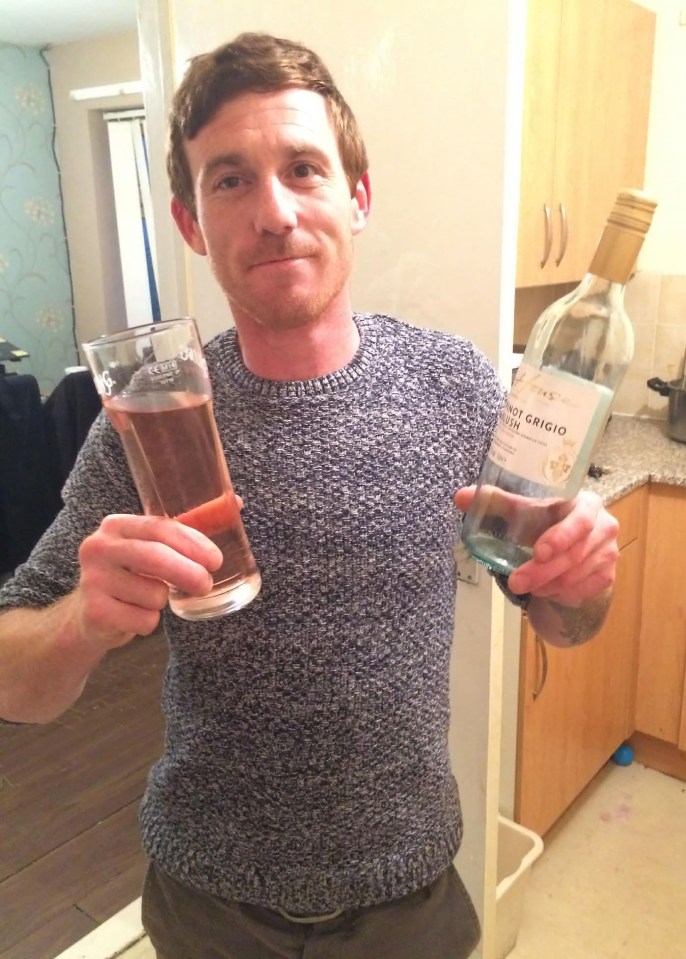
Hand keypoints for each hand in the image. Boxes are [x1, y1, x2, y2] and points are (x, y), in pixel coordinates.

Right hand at [75, 514, 222, 647]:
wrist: (88, 615)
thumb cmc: (129, 575)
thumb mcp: (150, 547)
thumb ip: (187, 528)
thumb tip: (235, 503)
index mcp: (116, 525)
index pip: (160, 527)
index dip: (193, 543)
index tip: (216, 560)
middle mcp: (98, 547)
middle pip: (154, 557)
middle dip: (189, 573)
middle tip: (206, 584)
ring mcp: (92, 580)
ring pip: (153, 593)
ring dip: (163, 602)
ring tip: (147, 599)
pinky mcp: (94, 612)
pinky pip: (143, 620)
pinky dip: (149, 623)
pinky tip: (134, 616)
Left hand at [454, 486, 618, 606]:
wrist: (574, 541)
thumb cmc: (547, 519)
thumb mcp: (525, 509)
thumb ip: (496, 502)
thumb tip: (461, 497)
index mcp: (586, 503)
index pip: (580, 521)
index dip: (561, 537)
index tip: (538, 552)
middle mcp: (604, 527)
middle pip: (575, 555)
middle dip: (542, 571)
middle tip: (516, 582)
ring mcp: (609, 553)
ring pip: (577, 576)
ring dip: (548, 585)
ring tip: (526, 586)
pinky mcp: (607, 575)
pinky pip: (582, 591)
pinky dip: (560, 594)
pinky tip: (545, 591)